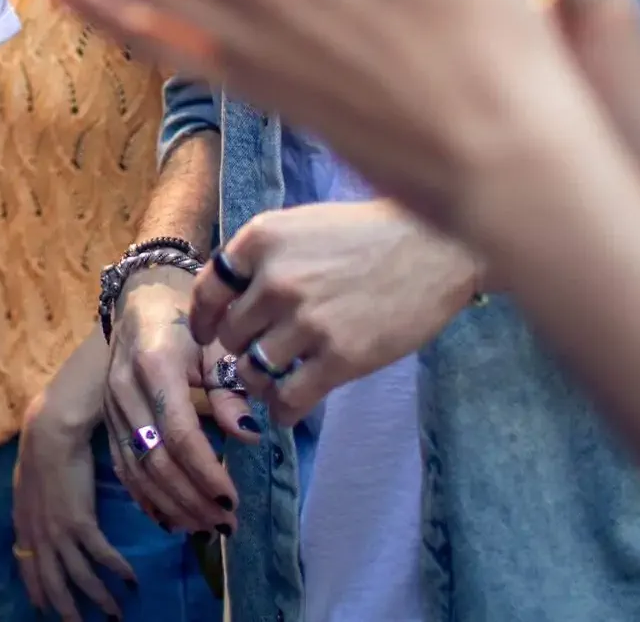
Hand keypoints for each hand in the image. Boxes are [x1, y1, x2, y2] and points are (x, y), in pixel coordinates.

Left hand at [14, 343, 133, 620]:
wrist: (51, 431)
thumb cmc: (43, 450)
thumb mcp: (30, 484)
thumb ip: (36, 506)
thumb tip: (42, 516)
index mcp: (24, 524)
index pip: (28, 567)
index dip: (38, 590)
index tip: (45, 609)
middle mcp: (38, 534)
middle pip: (52, 583)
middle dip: (67, 610)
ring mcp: (58, 531)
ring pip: (79, 578)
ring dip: (99, 599)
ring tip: (115, 614)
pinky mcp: (80, 522)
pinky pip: (101, 557)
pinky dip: (117, 571)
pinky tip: (131, 580)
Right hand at [102, 265, 250, 533]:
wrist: (142, 297)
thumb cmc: (188, 320)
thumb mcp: (216, 345)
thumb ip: (230, 389)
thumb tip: (249, 437)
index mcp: (155, 365)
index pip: (178, 431)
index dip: (205, 471)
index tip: (232, 500)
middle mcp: (124, 389)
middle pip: (155, 458)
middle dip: (192, 498)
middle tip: (226, 523)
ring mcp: (110, 406)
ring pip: (137, 469)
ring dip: (172, 505)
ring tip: (206, 527)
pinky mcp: (106, 419)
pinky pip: (123, 467)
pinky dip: (147, 498)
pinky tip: (173, 519)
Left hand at [190, 200, 475, 421]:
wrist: (436, 249)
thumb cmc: (369, 234)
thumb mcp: (303, 226)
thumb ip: (263, 258)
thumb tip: (228, 299)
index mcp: (262, 240)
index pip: (207, 290)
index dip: (203, 319)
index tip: (206, 335)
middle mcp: (276, 280)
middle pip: (230, 336)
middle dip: (240, 350)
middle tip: (257, 357)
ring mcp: (307, 321)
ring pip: (254, 372)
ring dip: (259, 383)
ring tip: (274, 384)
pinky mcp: (340, 358)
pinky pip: (289, 399)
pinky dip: (282, 411)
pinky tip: (288, 410)